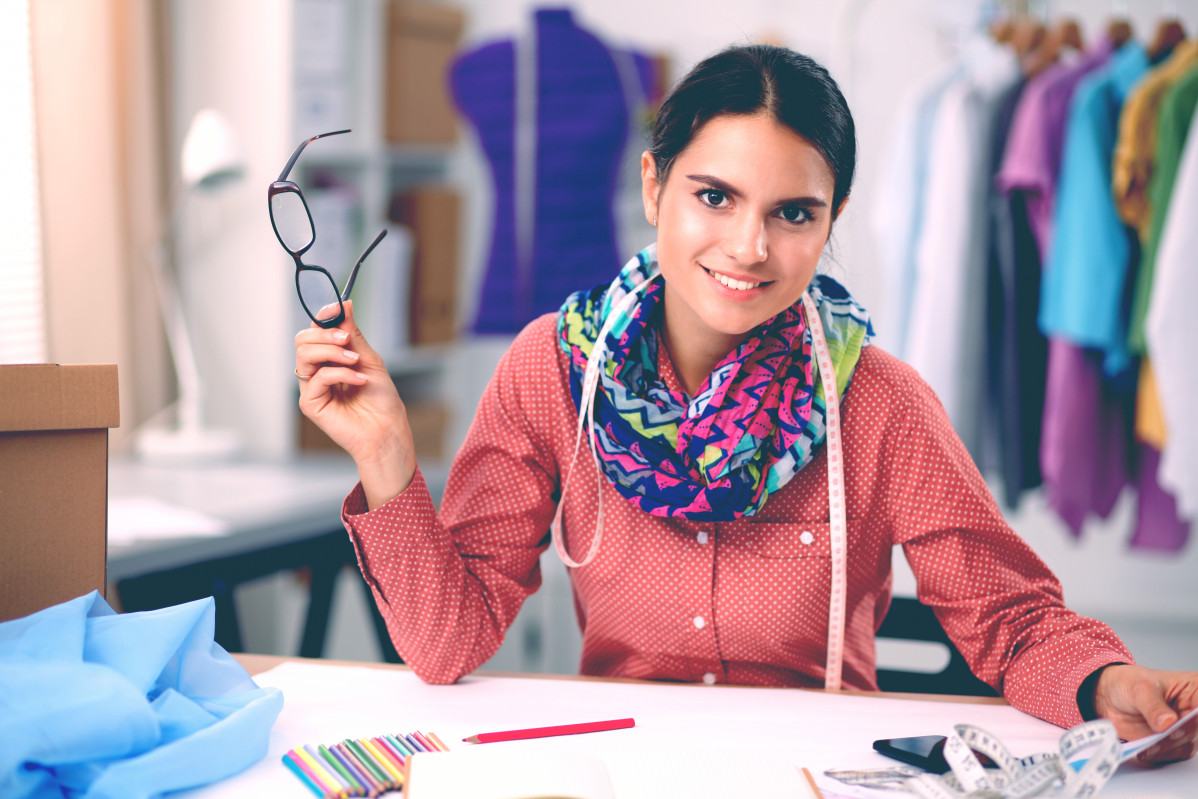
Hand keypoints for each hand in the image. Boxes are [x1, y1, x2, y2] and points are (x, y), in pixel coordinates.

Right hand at [294, 301, 415, 507]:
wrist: (387, 429)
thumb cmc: (381, 399)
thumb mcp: (368, 359)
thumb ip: (352, 334)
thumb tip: (344, 304)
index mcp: (329, 360)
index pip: (314, 332)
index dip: (323, 318)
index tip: (337, 308)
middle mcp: (316, 372)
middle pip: (302, 340)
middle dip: (325, 334)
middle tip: (346, 340)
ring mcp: (311, 387)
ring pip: (304, 355)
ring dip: (331, 352)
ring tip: (355, 360)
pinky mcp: (310, 403)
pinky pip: (317, 377)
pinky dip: (341, 374)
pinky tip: (359, 380)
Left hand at [1093, 664, 1197, 763]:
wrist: (1110, 696)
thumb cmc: (1129, 683)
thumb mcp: (1140, 689)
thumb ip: (1154, 707)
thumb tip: (1168, 722)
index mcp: (1194, 690)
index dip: (1193, 721)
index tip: (1176, 728)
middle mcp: (1194, 711)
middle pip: (1196, 730)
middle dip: (1177, 738)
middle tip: (1158, 739)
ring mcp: (1185, 728)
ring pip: (1187, 745)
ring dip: (1167, 749)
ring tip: (1147, 747)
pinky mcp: (1175, 742)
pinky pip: (1174, 754)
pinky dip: (1161, 755)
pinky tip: (1146, 751)